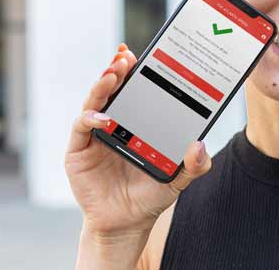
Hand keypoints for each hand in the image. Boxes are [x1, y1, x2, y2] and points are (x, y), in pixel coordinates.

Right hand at [65, 43, 211, 236]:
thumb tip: (199, 145)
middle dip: (118, 69)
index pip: (136, 90)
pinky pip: (81, 127)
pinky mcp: (79, 150)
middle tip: (125, 57)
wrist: (126, 223)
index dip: (137, 71)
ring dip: (103, 84)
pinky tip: (103, 117)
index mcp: (137, 122)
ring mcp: (95, 135)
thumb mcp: (178, 179)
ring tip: (113, 72)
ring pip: (95, 101)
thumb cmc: (150, 195)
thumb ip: (194, 165)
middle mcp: (115, 123)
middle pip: (114, 89)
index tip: (143, 55)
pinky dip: (91, 118)